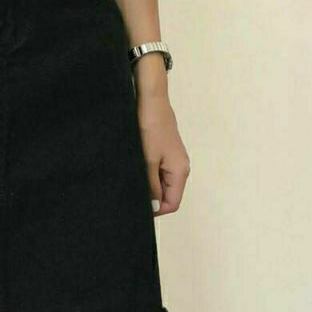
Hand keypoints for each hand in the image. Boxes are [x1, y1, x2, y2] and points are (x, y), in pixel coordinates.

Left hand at [136, 94, 190, 216]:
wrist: (151, 101)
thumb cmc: (150, 127)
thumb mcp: (147, 160)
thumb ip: (151, 185)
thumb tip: (154, 206)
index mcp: (180, 171)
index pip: (172, 203)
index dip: (156, 210)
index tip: (137, 208)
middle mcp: (181, 168)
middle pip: (168, 195)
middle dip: (151, 198)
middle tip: (131, 192)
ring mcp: (174, 160)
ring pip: (162, 183)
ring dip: (148, 185)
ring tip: (132, 178)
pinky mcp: (166, 152)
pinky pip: (159, 172)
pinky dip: (148, 174)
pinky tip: (135, 168)